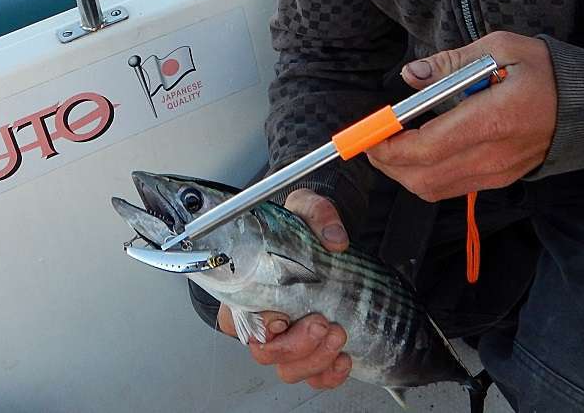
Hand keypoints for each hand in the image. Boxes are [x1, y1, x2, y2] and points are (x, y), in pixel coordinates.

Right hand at [215, 188, 351, 388]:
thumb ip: (318, 214)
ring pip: (288, 370)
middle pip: (265, 353)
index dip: (263, 326)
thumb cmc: (299, 225)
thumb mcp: (306, 207)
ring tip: (338, 335)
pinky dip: (328, 375)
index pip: (240, 321)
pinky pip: (312, 377)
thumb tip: (335, 238)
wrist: (319, 235)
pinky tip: (343, 359)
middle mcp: (261, 317)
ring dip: (316, 360)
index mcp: (246, 286)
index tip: (284, 317)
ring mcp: (285, 336)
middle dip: (297, 345)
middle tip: (322, 322)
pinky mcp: (308, 348)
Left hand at [366, 31, 556, 201]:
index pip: (427, 147)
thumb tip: (412, 74)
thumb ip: (451, 62)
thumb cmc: (544, 72)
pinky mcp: (499, 180)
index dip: (389, 146)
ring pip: (433, 189)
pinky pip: (450, 188)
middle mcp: (493, 156)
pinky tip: (418, 152)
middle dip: (387, 163)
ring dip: (402, 172)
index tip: (369, 133)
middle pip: (423, 177)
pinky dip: (424, 176)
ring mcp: (497, 173)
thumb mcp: (501, 48)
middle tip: (371, 139)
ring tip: (390, 144)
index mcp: (492, 120)